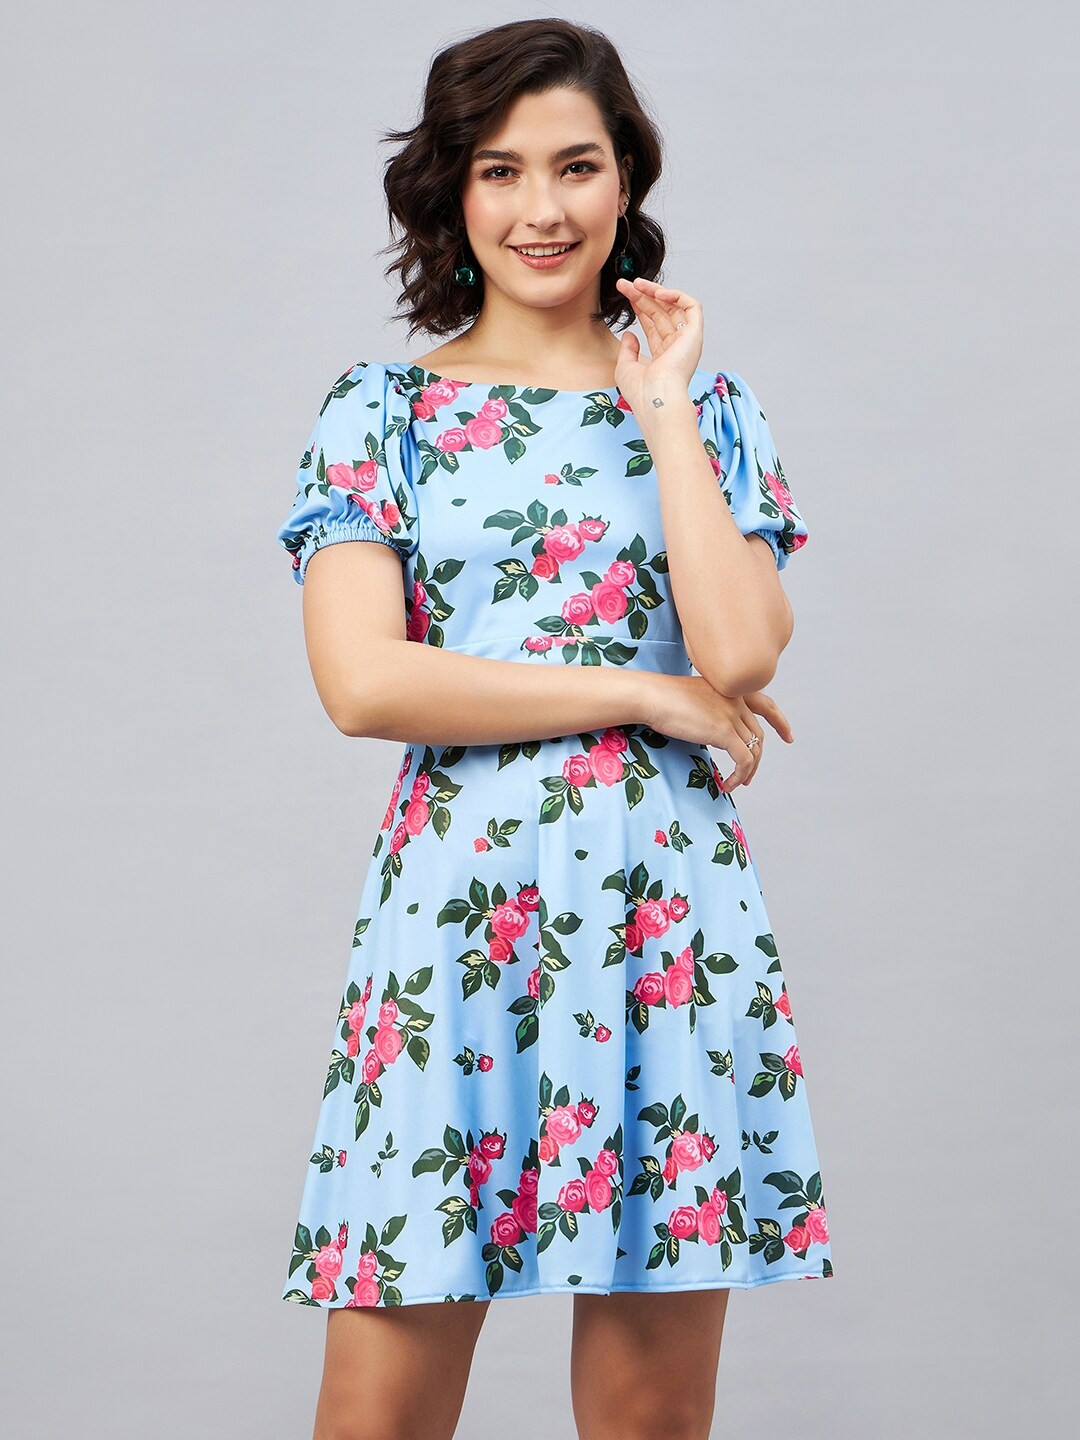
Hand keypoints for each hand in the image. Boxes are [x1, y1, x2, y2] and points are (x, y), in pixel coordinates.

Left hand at [613, 277, 703, 413]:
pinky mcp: (694, 334)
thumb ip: (628, 349)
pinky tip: (657, 292)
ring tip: (636, 283)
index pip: (652, 324)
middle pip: (660, 313)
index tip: (624, 295)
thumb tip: (630, 333)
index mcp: (663, 357)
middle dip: (642, 296)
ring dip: (655, 292)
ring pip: (673, 307)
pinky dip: (677, 295)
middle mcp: (676, 347)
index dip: (639, 307)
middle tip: (625, 284)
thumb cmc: (640, 390)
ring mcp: (686, 341)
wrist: (655, 398)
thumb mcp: (626, 367)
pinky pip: (692, 306)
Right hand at [641, 675, 794, 792]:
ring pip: (754, 749)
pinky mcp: (724, 731)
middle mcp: (736, 699)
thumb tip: (709, 730)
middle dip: (759, 757)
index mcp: (731, 689)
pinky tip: (728, 784)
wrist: (651, 696)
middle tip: (751, 776)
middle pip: (759, 733)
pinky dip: (740, 775)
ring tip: (738, 784)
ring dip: (748, 771)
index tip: (788, 736)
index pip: (766, 704)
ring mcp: (732, 714)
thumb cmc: (660, 698)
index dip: (779, 721)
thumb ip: (708, 710)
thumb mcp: (693, 699)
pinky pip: (744, 759)